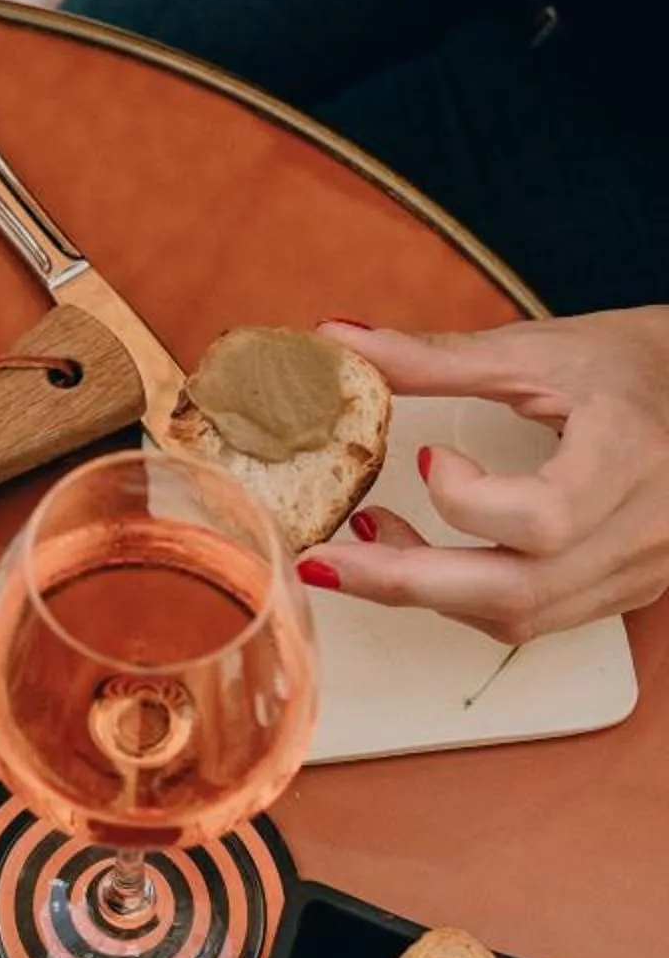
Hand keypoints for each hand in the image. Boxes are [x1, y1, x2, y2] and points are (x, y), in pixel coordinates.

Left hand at [300, 310, 668, 638]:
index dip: (466, 502)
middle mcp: (644, 528)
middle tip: (321, 562)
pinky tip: (423, 556)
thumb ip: (433, 357)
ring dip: (428, 591)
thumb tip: (335, 338)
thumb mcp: (537, 351)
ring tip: (370, 538)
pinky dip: (465, 597)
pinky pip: (535, 618)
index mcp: (630, 455)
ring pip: (520, 618)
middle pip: (518, 592)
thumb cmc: (629, 364)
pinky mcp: (625, 591)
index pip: (544, 517)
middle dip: (404, 581)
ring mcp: (639, 570)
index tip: (425, 458)